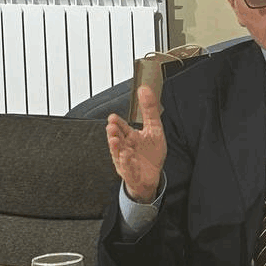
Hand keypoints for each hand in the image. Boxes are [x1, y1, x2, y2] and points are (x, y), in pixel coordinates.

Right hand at [105, 86, 166, 203]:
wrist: (152, 176)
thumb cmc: (150, 152)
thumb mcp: (154, 128)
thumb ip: (149, 109)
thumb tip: (144, 88)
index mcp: (130, 137)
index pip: (122, 128)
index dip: (117, 123)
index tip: (112, 117)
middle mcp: (125, 148)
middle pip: (117, 139)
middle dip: (113, 133)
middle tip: (111, 126)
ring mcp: (126, 162)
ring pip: (118, 154)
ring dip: (115, 147)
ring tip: (114, 140)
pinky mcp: (131, 174)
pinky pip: (127, 168)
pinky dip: (126, 162)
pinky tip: (126, 155)